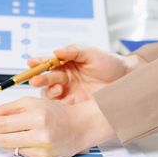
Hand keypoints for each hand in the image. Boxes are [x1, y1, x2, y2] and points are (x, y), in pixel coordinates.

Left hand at [0, 98, 115, 156]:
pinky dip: (15, 145)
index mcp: (36, 116)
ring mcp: (40, 149)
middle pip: (2, 138)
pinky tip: (19, 139)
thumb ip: (9, 109)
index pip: (2, 123)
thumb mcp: (32, 102)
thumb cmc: (57, 112)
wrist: (80, 126)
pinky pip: (20, 153)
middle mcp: (39, 134)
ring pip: (9, 147)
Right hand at [29, 45, 144, 103]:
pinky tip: (65, 98)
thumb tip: (56, 51)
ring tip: (58, 89)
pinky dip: (60, 102)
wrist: (126, 79)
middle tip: (36, 80)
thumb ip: (73, 52)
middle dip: (40, 78)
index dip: (38, 62)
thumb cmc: (109, 63)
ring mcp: (68, 91)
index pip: (48, 62)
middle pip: (46, 78)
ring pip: (50, 92)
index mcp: (66, 63)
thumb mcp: (91, 53)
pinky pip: (61, 105)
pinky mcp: (74, 104)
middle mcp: (64, 77)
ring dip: (49, 90)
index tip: (32, 62)